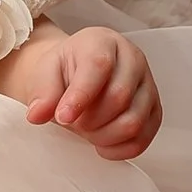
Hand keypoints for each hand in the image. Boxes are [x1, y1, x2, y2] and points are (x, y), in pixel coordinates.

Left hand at [14, 25, 162, 160]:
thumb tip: (37, 115)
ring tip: (85, 131)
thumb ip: (41, 93)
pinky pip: (144, 138)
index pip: (99, 66)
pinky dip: (119, 149)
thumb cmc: (64, 70)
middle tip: (71, 122)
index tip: (62, 117)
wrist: (77, 75)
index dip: (80, 96)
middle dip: (90, 120)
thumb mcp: (44, 74)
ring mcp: (148, 85)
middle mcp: (133, 59)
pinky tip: (101, 143)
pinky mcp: (154, 110)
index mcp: (103, 42)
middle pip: (119, 98)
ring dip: (104, 136)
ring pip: (134, 122)